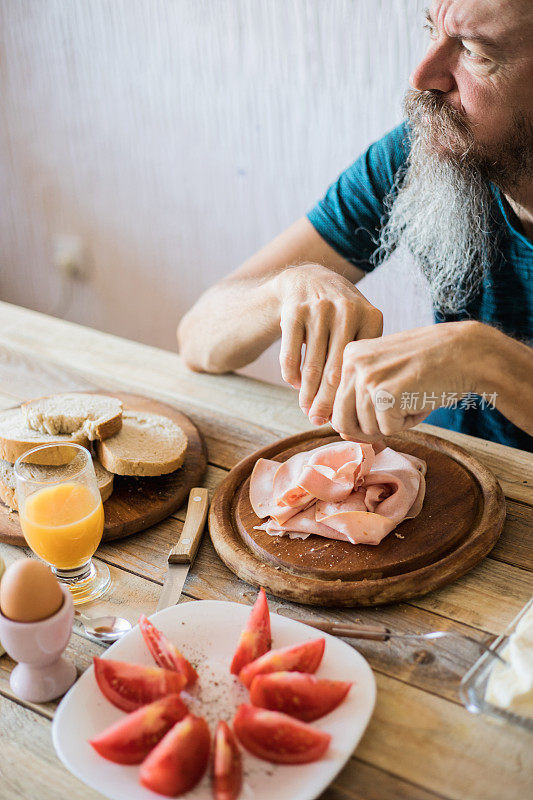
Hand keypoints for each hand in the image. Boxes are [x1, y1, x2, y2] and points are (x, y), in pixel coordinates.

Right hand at [275, 264, 382, 425]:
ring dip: (307, 394)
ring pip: (311, 367)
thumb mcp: (361, 326)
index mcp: (371, 317)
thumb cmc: (340, 315)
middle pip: (335, 372)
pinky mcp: (294, 311)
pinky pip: (290, 356)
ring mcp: (319, 310)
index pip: (360, 368)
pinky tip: (295, 385)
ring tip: (307, 409)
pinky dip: (292, 376)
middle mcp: (347, 311)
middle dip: (326, 402)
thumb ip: (363, 358)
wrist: (308, 279)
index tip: (344, 416)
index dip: (351, 397)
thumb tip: (359, 409)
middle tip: (319, 421)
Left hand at [331, 321, 487, 438]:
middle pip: (343, 422)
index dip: (360, 418)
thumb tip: (342, 433)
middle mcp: (352, 363)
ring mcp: (367, 378)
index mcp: (350, 355)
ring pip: (368, 428)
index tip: (384, 406)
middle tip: (398, 410)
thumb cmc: (429, 366)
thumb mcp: (387, 375)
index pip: (336, 405)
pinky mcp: (384, 394)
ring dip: (394, 423)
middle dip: (370, 427)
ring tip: (413, 396)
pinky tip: (421, 399)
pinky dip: (409, 423)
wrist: (466, 353)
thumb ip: (360, 401)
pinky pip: (389, 429)